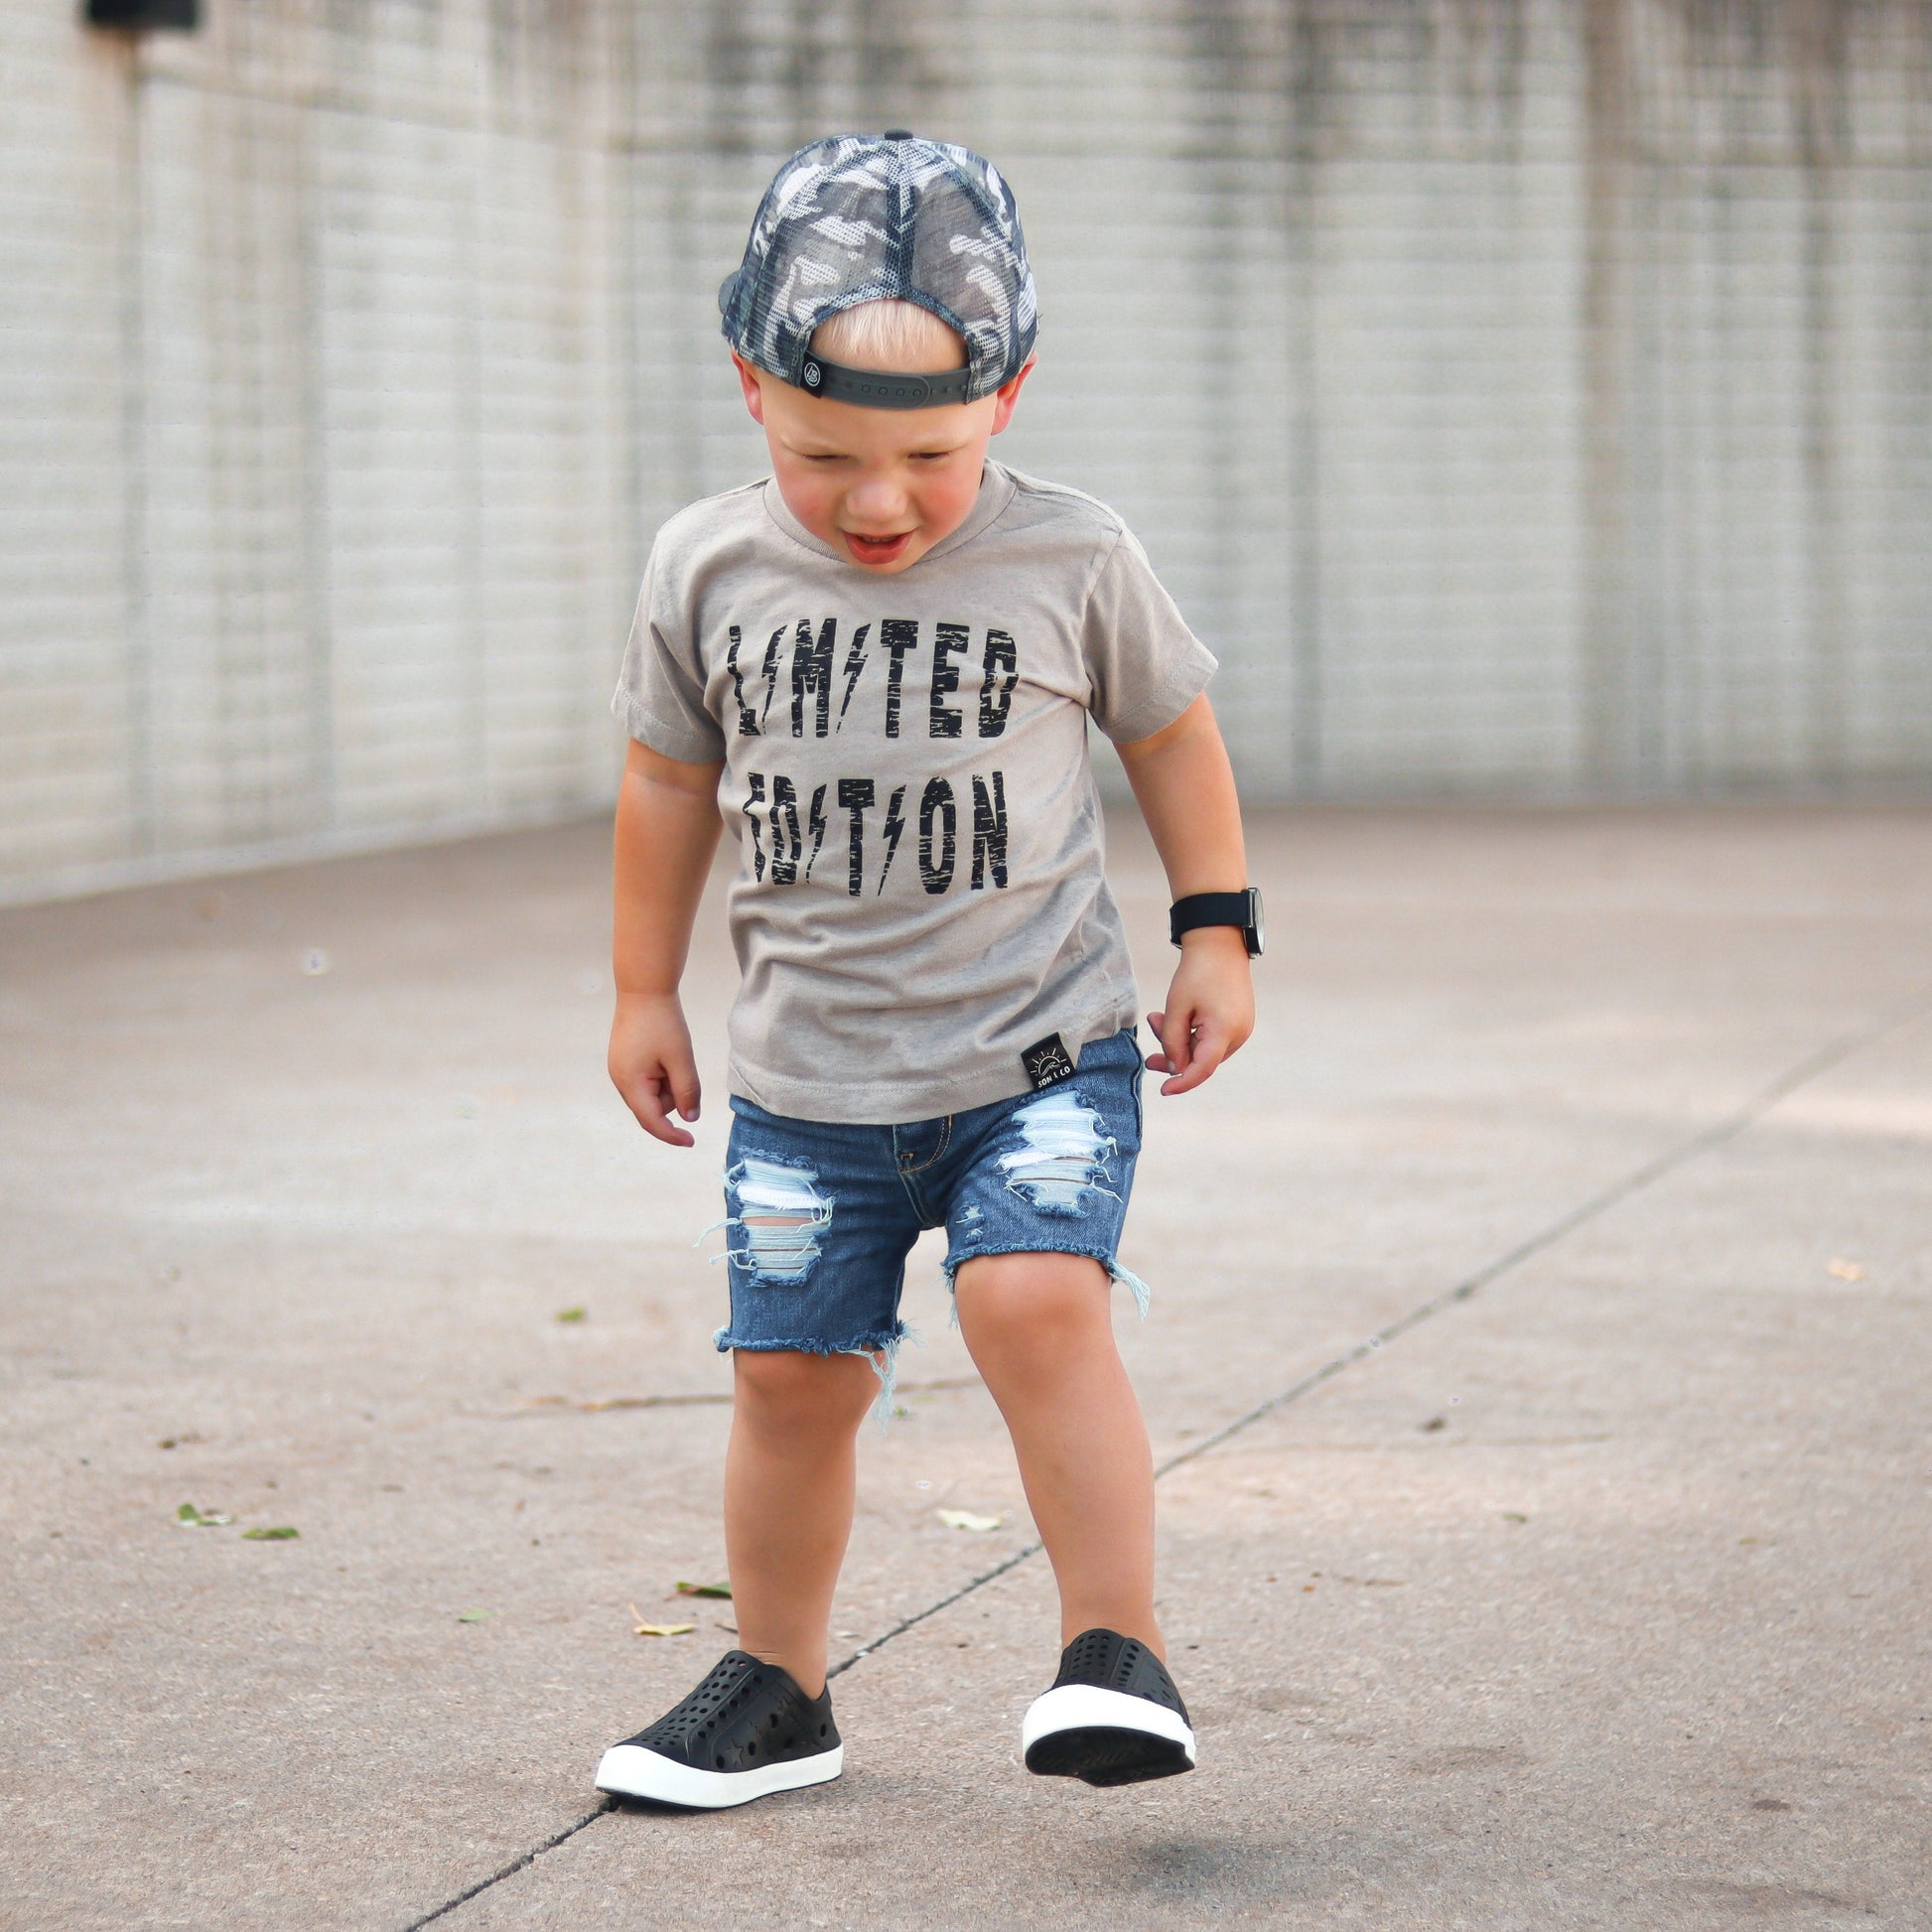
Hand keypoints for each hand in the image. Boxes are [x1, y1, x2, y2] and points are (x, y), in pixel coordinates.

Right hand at [609, 990, 702, 1147]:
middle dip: (673, 1097)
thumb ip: (687, 1092)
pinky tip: (665, 1054)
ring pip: (651, 1094)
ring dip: (667, 1084)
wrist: (643, 990)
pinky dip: (661, 1075)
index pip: (652, 1121)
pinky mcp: (624, 1062)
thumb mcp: (681, 1059)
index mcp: (631, 1084)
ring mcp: (619, 1071)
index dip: (672, 1135)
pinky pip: (646, 1081)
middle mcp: (620, 1081)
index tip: (691, 1141)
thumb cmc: (662, 1023)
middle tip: (682, 1067)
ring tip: (672, 1055)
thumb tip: (689, 1118)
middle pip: (652, 1108)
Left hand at [1145, 928, 1253, 1095]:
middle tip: (1151, 1038)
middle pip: (1201, 1059)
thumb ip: (1172, 1042)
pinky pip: (1212, 1038)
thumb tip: (1174, 1069)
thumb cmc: (1197, 972)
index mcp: (1225, 1031)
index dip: (1181, 1083)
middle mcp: (1239, 1034)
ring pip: (1205, 1049)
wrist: (1220, 943)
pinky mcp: (1239, 1022)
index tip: (1163, 1091)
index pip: (1202, 1069)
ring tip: (1159, 1017)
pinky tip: (1177, 1017)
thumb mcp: (1176, 1007)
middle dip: (1173, 1051)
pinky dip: (1192, 1033)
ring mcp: (1242, 1028)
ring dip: (1180, 1040)